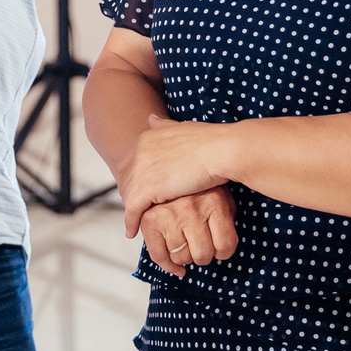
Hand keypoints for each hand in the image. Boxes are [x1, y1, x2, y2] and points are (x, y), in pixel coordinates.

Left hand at [120, 116, 233, 236]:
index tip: (142, 191)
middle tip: (135, 211)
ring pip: (129, 195)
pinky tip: (133, 231)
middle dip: (131, 195)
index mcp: (148, 137)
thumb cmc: (212, 141)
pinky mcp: (147, 188)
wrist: (222, 150)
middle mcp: (140, 152)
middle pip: (128, 179)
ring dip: (131, 210)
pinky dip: (131, 222)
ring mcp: (142, 170)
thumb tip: (151, 119)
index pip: (134, 164)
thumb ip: (164, 126)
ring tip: (134, 223)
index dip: (138, 179)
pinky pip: (132, 209)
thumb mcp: (182, 128)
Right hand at [140, 190, 238, 275]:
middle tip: (202, 249)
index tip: (220, 252)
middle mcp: (192, 209)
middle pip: (203, 254)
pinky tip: (175, 266)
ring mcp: (170, 216)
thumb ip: (226, 216)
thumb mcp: (221, 195)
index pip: (225, 244)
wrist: (176, 161)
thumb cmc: (201, 182)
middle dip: (203, 256)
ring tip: (187, 248)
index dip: (224, 253)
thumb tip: (225, 246)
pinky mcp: (151, 220)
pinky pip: (159, 254)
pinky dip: (167, 265)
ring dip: (186, 258)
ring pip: (182, 257)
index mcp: (215, 202)